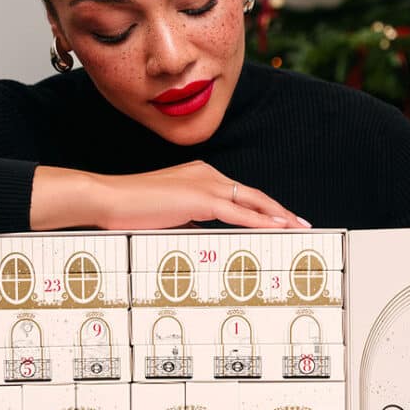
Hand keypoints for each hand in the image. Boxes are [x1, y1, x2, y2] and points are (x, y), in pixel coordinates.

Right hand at [31, 162, 309, 230]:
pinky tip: (277, 228)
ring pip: (252, 201)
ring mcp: (204, 183)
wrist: (107, 198)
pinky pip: (238, 212)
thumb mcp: (167, 216)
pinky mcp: (200, 197)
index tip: (282, 220)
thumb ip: (190, 221)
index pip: (240, 194)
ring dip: (278, 216)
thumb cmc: (129, 210)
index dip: (264, 208)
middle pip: (254, 195)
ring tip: (298, 228)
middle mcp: (207, 174)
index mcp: (200, 176)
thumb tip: (205, 235)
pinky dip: (260, 221)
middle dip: (281, 211)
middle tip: (303, 224)